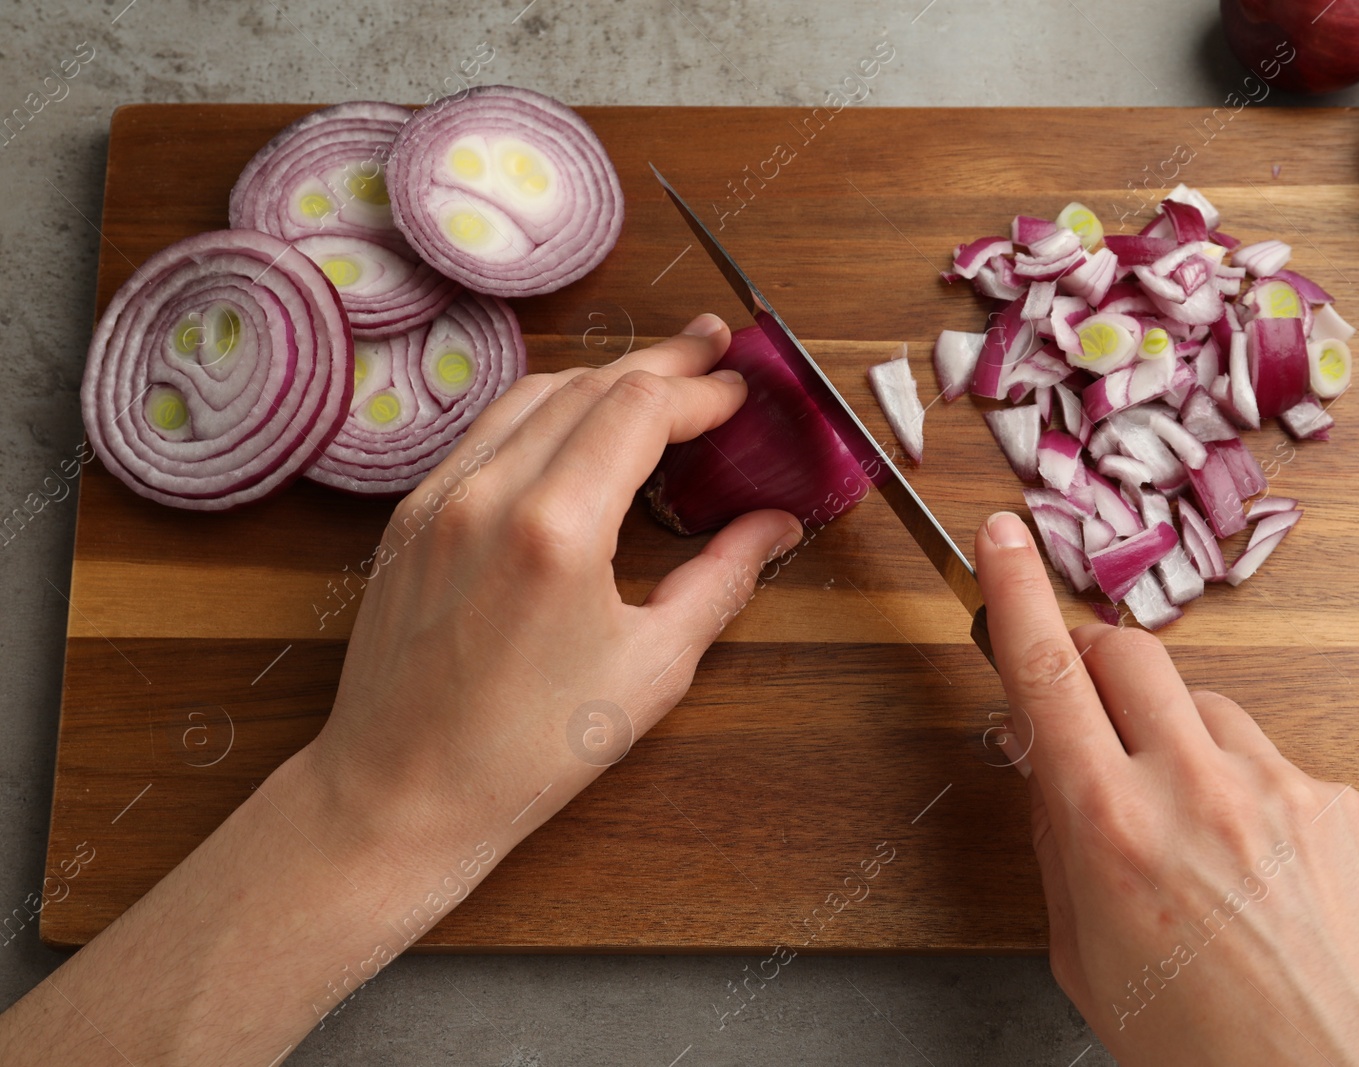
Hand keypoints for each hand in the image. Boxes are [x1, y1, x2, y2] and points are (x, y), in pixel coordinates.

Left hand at [308, 312, 802, 865]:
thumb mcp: (651, 670)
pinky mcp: (410, 516)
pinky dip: (545, 409)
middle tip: (714, 347)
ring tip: (656, 373)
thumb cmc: (527, 750)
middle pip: (589, 384)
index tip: (740, 393)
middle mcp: (489, 494)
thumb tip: (773, 526)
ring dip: (602, 375)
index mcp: (556, 530)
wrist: (400, 792)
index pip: (639, 409)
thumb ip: (721, 580)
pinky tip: (576, 423)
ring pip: (533, 395)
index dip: (700, 390)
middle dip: (661, 362)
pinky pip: (487, 431)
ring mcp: (439, 498)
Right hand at [976, 511, 1358, 1066]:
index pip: (1045, 674)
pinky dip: (1245, 790)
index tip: (1002, 539)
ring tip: (1189, 827)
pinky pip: (1271, 759)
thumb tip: (1042, 756)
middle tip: (1088, 705)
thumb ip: (1056, 839)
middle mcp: (1193, 788)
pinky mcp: (1336, 800)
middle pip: (1126, 653)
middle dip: (1093, 661)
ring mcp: (1275, 786)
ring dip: (1175, 737)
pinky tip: (1255, 863)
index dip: (1015, 591)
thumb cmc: (1198, 1044)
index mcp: (1110, 828)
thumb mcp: (1082, 952)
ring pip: (1203, 705)